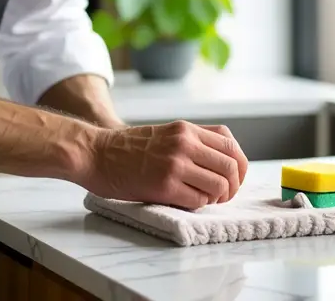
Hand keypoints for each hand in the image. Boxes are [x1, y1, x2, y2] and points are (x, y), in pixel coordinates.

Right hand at [76, 121, 248, 209]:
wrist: (95, 153)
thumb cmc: (126, 148)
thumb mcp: (165, 132)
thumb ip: (191, 141)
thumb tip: (222, 162)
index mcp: (186, 129)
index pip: (230, 145)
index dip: (239, 165)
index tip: (234, 178)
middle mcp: (185, 143)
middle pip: (231, 166)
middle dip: (233, 186)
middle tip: (222, 195)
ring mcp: (176, 164)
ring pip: (219, 185)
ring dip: (217, 198)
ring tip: (204, 199)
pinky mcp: (165, 185)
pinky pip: (199, 200)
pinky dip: (199, 205)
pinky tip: (187, 201)